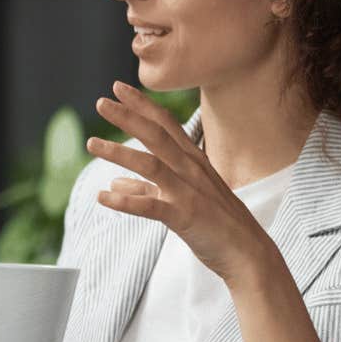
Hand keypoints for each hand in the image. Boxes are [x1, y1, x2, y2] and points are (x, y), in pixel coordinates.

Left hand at [88, 81, 279, 285]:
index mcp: (192, 161)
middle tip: (101, 101)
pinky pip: (152, 206)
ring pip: (151, 165)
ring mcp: (189, 192)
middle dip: (128, 116)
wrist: (248, 253)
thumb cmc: (217, 223)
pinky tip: (102, 196)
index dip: (141, 105)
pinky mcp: (185, 217)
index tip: (118, 88)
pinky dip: (126, 201)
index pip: (165, 124)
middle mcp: (191, 170)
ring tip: (92, 143)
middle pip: (156, 135)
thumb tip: (115, 182)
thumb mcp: (182, 198)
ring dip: (119, 153)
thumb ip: (146, 188)